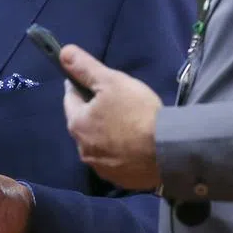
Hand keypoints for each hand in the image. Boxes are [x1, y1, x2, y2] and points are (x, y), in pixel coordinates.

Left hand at [60, 44, 161, 189]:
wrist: (169, 150)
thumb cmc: (138, 112)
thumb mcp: (111, 82)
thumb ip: (85, 67)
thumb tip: (62, 53)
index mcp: (77, 124)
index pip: (71, 99)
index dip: (82, 87)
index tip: (96, 83)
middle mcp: (82, 150)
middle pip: (84, 123)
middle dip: (94, 112)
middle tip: (117, 103)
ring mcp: (100, 168)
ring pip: (98, 143)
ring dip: (106, 134)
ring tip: (128, 125)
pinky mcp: (120, 180)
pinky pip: (114, 161)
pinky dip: (120, 152)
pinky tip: (135, 145)